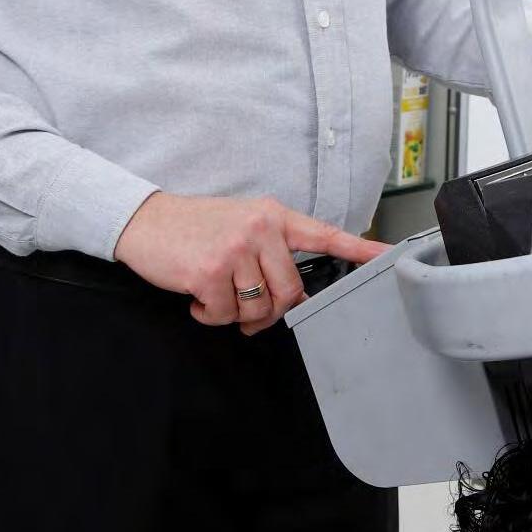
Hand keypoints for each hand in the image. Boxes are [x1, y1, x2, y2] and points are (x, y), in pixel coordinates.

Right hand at [114, 191, 384, 332]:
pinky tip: (195, 294)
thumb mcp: (241, 224)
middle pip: (290, 292)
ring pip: (257, 308)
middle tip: (243, 306)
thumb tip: (292, 297)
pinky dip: (207, 314)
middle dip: (268, 310)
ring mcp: (235, 249)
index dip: (359, 250)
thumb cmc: (194, 227)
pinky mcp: (210, 272)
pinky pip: (223, 315)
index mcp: (273, 216)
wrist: (144, 222)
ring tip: (214, 292)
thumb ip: (271, 252)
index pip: (324, 235)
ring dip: (233, 313)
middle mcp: (259, 229)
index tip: (388, 257)